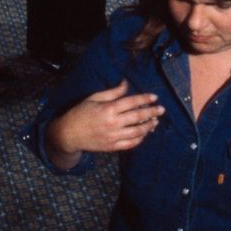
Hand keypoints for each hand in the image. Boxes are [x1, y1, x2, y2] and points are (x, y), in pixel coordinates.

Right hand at [46, 80, 163, 165]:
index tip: (154, 97)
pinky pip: (130, 144)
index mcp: (108, 109)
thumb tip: (125, 83)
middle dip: (152, 112)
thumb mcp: (94, 98)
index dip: (145, 99)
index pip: (132, 102)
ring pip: (137, 132)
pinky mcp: (112, 147)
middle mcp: (113, 123)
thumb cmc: (81, 112)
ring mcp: (113, 136)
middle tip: (161, 109)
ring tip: (155, 122)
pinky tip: (144, 134)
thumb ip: (112, 92)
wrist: (69, 134)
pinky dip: (139, 139)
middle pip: (138, 117)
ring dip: (148, 126)